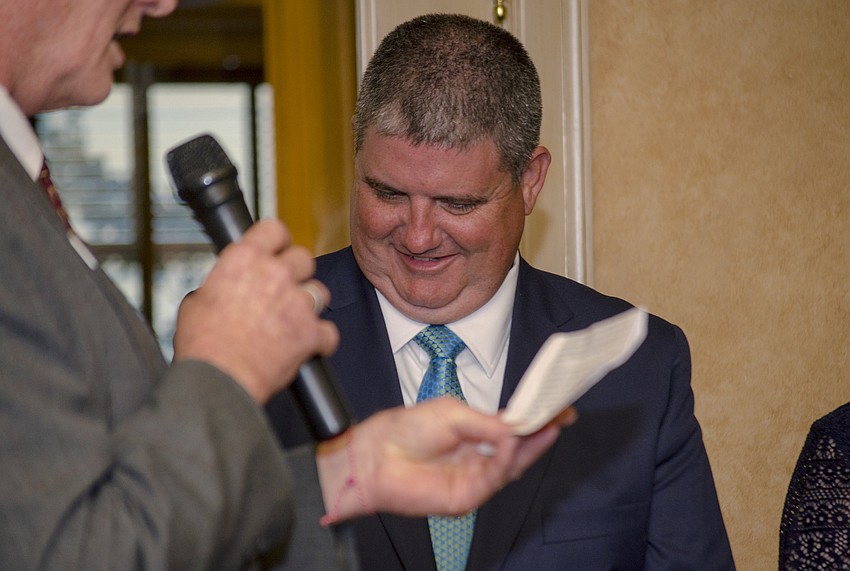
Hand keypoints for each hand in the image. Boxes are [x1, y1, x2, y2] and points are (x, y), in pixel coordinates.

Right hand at [172, 219, 338, 402]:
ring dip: (309, 305)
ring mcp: (298, 302)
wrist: (218, 381)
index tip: (277, 250)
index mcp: (245, 260)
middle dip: (296, 274)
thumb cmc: (203, 346)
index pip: (274, 229)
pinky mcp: (312, 332)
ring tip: (291, 321)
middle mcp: (276, 274)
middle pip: (303, 258)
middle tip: (284, 290)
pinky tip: (306, 346)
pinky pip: (328, 330)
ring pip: (320, 291)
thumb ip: (219, 285)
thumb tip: (223, 289)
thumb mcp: (196, 302)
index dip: (277, 241)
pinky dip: (320, 340)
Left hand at [316, 398, 575, 522]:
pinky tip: (510, 443)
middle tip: (561, 416)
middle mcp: (478, 457)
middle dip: (543, 433)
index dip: (537, 420)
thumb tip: (516, 425)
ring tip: (544, 425)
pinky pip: (495, 478)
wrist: (374, 456)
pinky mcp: (467, 496)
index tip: (558, 408)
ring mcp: (474, 477)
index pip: (514, 428)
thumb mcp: (452, 413)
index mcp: (475, 434)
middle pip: (521, 449)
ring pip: (514, 465)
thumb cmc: (403, 431)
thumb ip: (487, 422)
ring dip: (532, 446)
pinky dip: (506, 460)